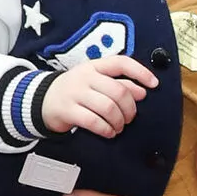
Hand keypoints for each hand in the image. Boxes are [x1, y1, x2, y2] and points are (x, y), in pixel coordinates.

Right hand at [39, 56, 158, 137]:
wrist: (42, 100)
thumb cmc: (76, 91)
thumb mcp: (96, 82)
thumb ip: (119, 84)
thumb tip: (142, 91)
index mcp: (95, 66)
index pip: (121, 63)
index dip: (140, 73)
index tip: (153, 85)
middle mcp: (85, 77)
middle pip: (119, 91)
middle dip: (130, 108)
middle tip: (129, 118)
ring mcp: (75, 93)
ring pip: (108, 107)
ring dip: (119, 121)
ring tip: (118, 127)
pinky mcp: (68, 110)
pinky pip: (93, 121)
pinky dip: (106, 129)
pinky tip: (109, 132)